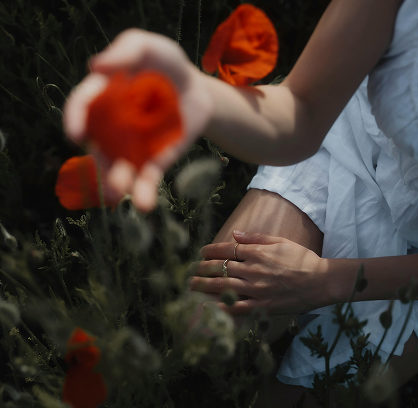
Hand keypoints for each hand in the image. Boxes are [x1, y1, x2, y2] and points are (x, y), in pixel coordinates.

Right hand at [63, 29, 212, 210]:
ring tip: (118, 194)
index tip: (76, 133)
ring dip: (116, 183)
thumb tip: (96, 67)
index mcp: (103, 95)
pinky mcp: (154, 160)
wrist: (196, 89)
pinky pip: (146, 178)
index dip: (75, 118)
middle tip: (103, 174)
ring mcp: (132, 146)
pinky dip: (144, 191)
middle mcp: (111, 126)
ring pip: (118, 168)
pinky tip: (144, 204)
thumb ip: (126, 50)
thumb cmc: (167, 64)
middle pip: (99, 146)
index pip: (83, 106)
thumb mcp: (149, 47)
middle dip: (98, 164)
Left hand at [190, 230, 331, 314]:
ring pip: (223, 286)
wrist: (320, 281)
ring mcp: (256, 289)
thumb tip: (234, 233)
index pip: (227, 250)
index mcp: (257, 253)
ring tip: (191, 285)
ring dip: (204, 285)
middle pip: (220, 268)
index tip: (201, 252)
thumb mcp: (280, 241)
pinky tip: (207, 306)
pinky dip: (220, 307)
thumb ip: (255, 238)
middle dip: (202, 268)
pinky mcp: (262, 306)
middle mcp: (253, 270)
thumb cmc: (302, 259)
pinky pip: (237, 307)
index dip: (211, 250)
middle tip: (190, 270)